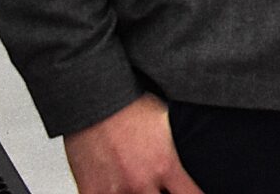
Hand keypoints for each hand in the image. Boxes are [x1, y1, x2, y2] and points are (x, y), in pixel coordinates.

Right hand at [62, 94, 201, 193]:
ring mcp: (116, 189)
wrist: (96, 96)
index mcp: (165, 165)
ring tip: (135, 184)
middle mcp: (142, 181)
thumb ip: (174, 147)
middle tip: (158, 187)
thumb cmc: (130, 104)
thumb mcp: (165, 121)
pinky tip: (115, 188)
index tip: (187, 193)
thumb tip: (187, 148)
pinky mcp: (92, 190)